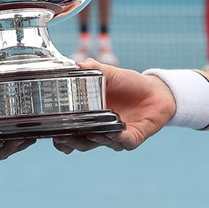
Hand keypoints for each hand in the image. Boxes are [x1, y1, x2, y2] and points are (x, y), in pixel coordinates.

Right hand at [52, 59, 176, 153]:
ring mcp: (116, 135)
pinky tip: (115, 132)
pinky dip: (119, 139)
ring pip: (101, 144)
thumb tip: (79, 64)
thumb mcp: (110, 74)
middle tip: (63, 137)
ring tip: (90, 132)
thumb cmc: (129, 84)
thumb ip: (94, 69)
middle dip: (71, 142)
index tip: (52, 132)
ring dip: (95, 139)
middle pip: (81, 143)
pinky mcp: (133, 137)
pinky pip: (125, 142)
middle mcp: (100, 129)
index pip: (69, 130)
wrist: (156, 90)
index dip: (59, 135)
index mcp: (89, 115)